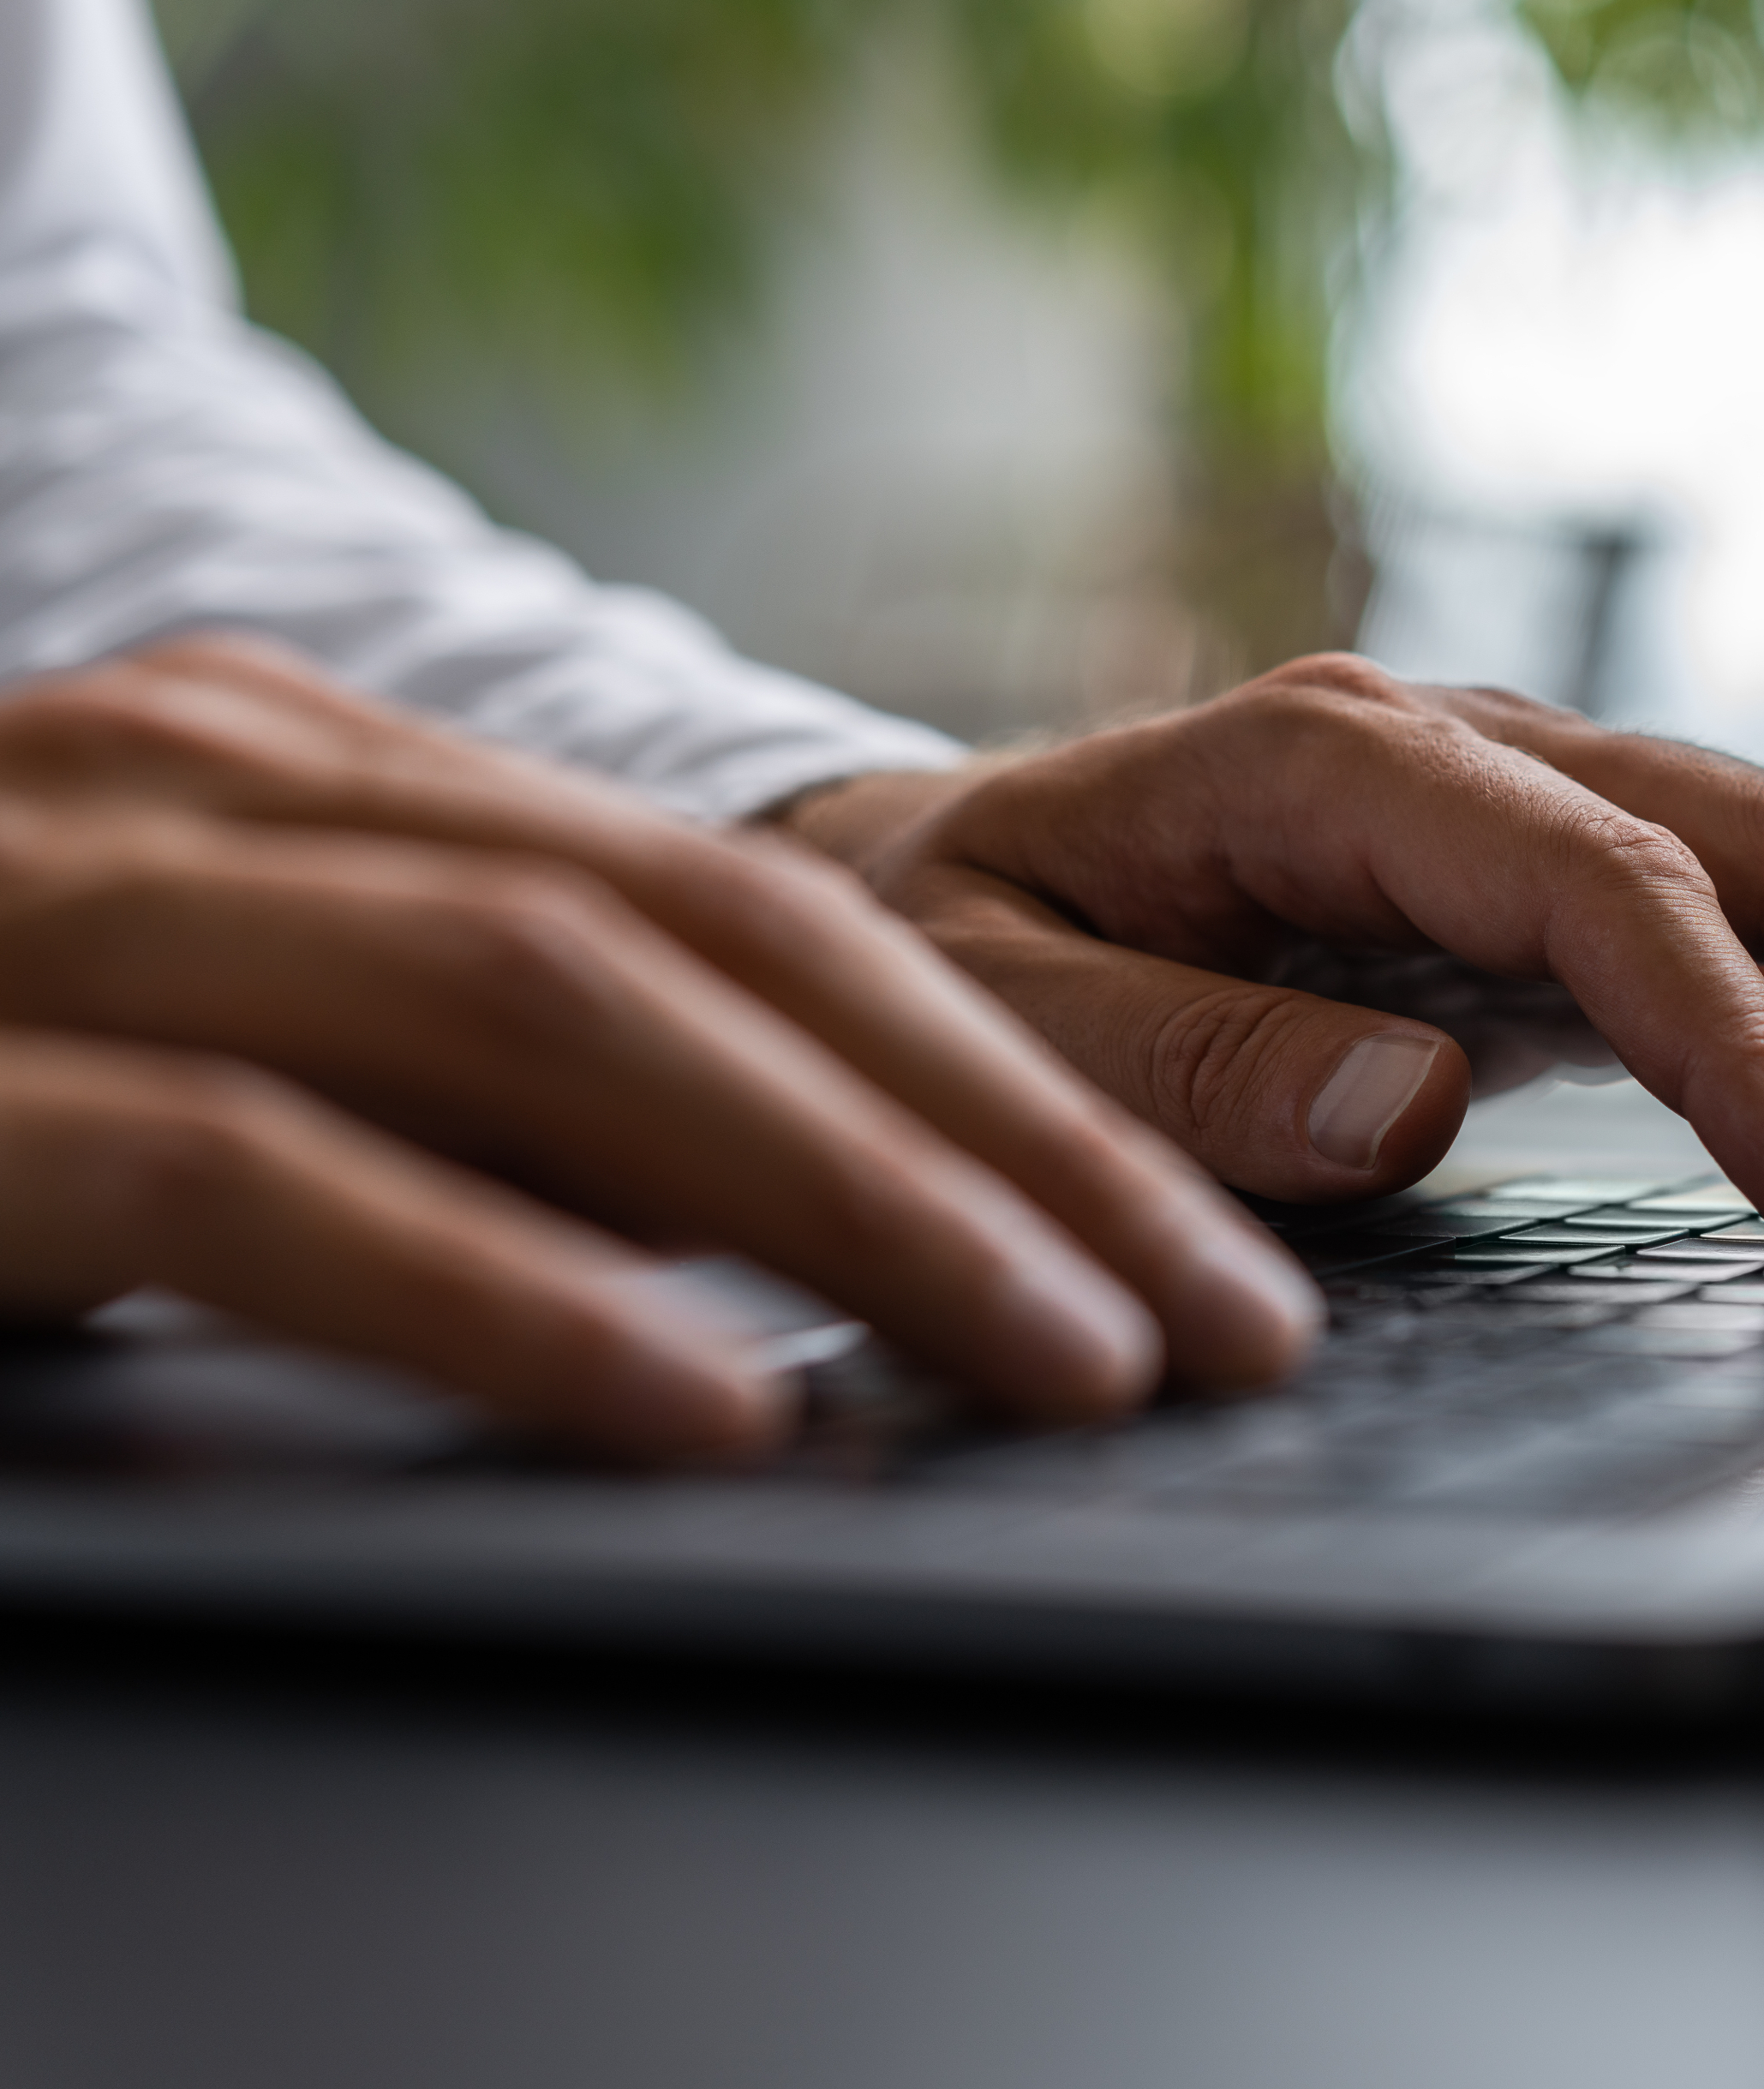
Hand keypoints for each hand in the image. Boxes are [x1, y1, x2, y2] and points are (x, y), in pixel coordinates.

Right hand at [0, 639, 1317, 1459]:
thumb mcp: (236, 1036)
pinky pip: (268, 1185)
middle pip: (721, 954)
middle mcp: (225, 793)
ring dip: (851, 1210)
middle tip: (1217, 1325)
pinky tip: (703, 1416)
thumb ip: (473, 1085)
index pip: (759, 916)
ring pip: (555, 1030)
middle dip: (1005, 1151)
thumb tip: (779, 1237)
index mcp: (327, 778)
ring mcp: (65, 910)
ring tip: (1064, 1365)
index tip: (1200, 1250)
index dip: (1009, 1086)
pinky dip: (508, 1295)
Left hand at [785, 656, 1763, 1259]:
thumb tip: (1417, 1108)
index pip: (1614, 887)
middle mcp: (1478, 747)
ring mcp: (1549, 791)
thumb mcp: (991, 1011)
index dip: (1749, 1051)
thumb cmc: (954, 944)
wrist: (931, 870)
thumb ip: (1183, 1064)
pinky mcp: (1587, 862)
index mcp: (1334, 758)